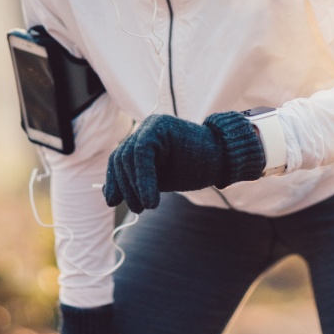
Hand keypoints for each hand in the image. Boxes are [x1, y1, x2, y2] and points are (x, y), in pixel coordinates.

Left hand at [103, 111, 264, 212]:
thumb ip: (136, 181)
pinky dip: (143, 179)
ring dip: (134, 186)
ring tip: (147, 206)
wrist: (224, 157)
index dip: (113, 181)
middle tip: (137, 209)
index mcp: (143, 138)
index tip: (111, 201)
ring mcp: (152, 124)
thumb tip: (109, 194)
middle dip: (125, 186)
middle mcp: (145, 127)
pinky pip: (142, 152)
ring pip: (128, 156)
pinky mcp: (160, 126)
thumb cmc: (193, 168)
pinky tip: (150, 200)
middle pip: (121, 158)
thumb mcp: (159, 178)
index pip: (119, 159)